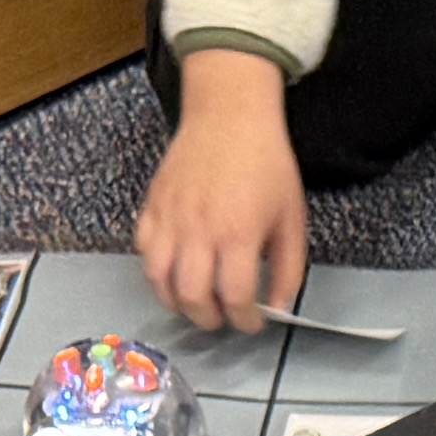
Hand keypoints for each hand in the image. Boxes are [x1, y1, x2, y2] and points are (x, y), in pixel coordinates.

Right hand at [138, 50, 309, 335]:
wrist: (230, 114)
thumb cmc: (264, 162)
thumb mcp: (292, 219)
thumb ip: (288, 269)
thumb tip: (279, 306)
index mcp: (238, 233)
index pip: (235, 297)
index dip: (245, 320)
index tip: (253, 321)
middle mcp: (199, 229)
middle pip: (193, 296)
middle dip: (209, 318)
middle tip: (223, 316)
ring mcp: (171, 217)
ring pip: (160, 279)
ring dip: (177, 300)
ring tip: (196, 301)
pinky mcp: (154, 205)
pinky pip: (144, 250)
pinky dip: (156, 270)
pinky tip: (175, 271)